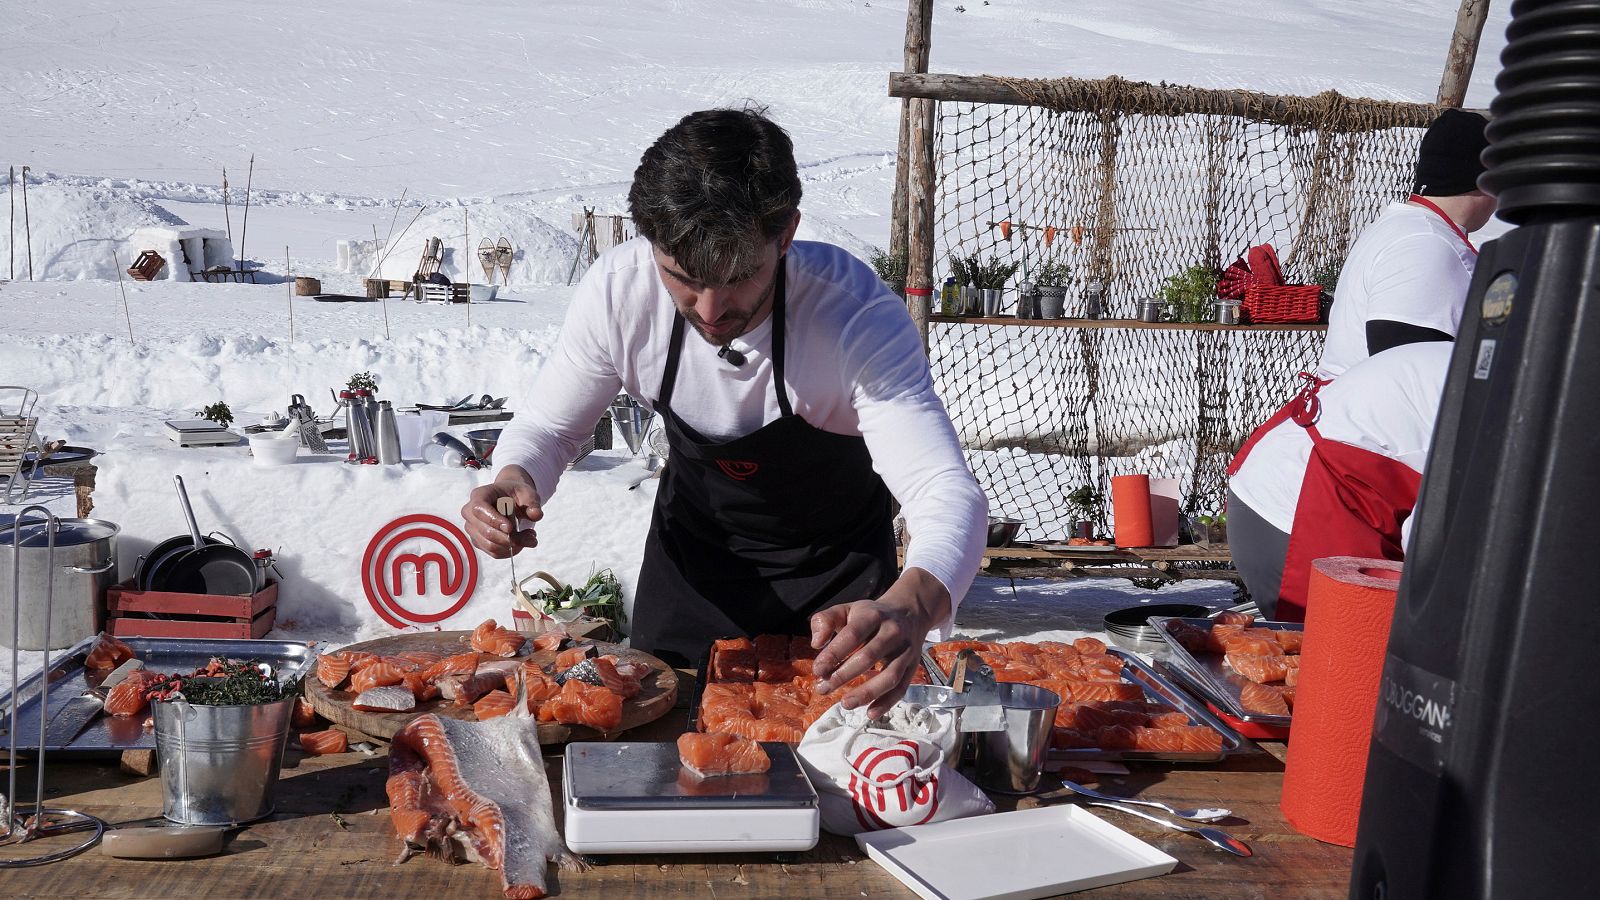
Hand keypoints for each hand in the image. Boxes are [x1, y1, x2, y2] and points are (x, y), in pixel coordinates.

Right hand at [461, 466, 542, 557]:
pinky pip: (494, 553)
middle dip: (511, 538)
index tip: (511, 528)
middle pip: (486, 531)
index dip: (494, 520)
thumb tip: (536, 514)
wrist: (510, 501)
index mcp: (479, 495)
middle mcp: (470, 512)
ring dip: (513, 546)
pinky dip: (510, 551)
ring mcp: (472, 528)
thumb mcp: (527, 494)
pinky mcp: (478, 541)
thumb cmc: (516, 495)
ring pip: (490, 545)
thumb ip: (532, 503)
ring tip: (530, 538)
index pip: (479, 509)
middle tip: (532, 535)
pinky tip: (522, 542)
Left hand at [809, 568, 949, 718]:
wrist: (909, 612)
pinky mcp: (913, 666)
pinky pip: (902, 688)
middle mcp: (892, 632)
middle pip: (869, 657)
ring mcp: (906, 651)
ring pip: (889, 676)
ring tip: (845, 704)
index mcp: (873, 615)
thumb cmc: (870, 616)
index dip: (834, 653)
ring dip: (866, 693)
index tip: (818, 670)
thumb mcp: (846, 610)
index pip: (852, 635)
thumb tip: (817, 643)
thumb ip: (825, 621)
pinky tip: (870, 713)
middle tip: (823, 689)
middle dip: (843, 676)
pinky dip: (887, 703)